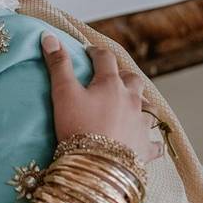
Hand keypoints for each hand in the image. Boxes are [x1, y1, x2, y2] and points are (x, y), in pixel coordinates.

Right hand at [41, 32, 162, 162]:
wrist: (96, 165)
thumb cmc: (78, 128)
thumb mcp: (63, 94)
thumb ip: (58, 65)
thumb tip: (48, 36)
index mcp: (111, 84)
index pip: (105, 58)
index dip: (96, 52)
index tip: (89, 52)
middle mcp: (132, 100)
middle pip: (132, 80)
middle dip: (123, 76)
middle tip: (112, 79)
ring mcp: (141, 123)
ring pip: (147, 108)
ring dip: (140, 104)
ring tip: (132, 106)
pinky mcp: (144, 147)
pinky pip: (154, 143)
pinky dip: (153, 141)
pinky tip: (152, 143)